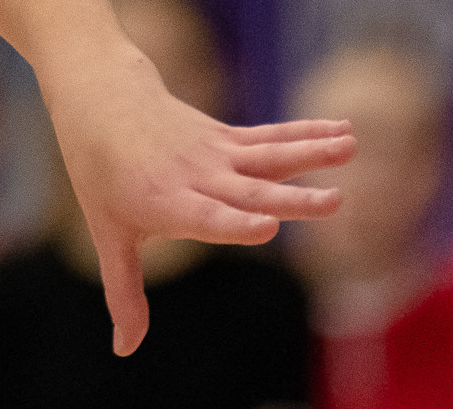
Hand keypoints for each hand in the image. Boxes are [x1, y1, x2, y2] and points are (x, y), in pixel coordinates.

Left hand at [44, 46, 353, 355]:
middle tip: (335, 202)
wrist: (103, 102)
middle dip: (294, 199)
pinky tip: (345, 130)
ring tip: (351, 147)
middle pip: (251, 190)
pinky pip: (271, 138)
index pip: (206, 218)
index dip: (236, 224)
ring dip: (313, 152)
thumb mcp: (108, 236)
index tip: (269, 228)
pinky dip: (307, 133)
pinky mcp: (227, 138)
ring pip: (269, 155)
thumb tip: (126, 350)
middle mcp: (197, 177)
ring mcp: (215, 154)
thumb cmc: (102, 177)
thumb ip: (124, 293)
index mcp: (167, 203)